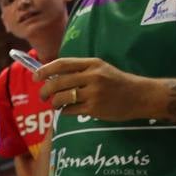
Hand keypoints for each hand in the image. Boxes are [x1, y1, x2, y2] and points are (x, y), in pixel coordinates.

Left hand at [35, 58, 163, 122]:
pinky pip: (69, 110)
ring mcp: (93, 93)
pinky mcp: (94, 108)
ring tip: (57, 104)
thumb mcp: (101, 69)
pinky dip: (65, 111)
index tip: (35, 76)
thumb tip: (51, 76)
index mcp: (92, 64)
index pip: (62, 64)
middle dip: (44, 91)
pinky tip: (70, 110)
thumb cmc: (117, 82)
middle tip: (43, 96)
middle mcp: (92, 76)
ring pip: (60, 98)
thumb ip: (80, 71)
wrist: (140, 96)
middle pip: (57, 83)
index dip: (45, 70)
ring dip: (54, 103)